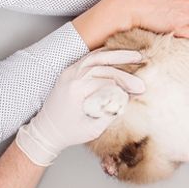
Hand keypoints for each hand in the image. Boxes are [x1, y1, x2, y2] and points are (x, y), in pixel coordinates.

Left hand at [16, 50, 144, 165]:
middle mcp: (71, 76)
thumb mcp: (92, 129)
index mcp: (76, 89)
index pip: (107, 80)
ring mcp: (69, 72)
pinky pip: (88, 59)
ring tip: (134, 55)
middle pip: (103, 64)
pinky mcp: (70, 72)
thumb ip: (110, 113)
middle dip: (125, 64)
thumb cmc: (68, 133)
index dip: (126, 83)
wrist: (45, 131)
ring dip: (116, 54)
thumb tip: (127, 99)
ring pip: (96, 57)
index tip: (140, 89)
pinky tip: (117, 55)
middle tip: (142, 61)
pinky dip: (104, 55)